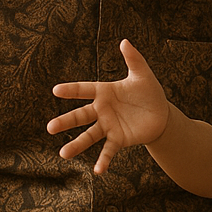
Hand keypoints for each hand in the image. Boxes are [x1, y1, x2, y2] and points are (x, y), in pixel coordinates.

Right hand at [48, 39, 168, 172]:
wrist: (160, 115)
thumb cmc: (149, 92)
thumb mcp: (143, 75)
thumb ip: (134, 59)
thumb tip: (124, 41)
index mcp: (105, 92)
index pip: (85, 89)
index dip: (72, 90)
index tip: (56, 90)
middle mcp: (102, 110)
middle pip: (81, 116)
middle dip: (66, 122)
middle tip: (50, 128)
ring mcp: (108, 126)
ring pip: (89, 136)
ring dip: (77, 145)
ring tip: (63, 154)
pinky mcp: (118, 140)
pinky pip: (108, 151)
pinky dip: (103, 161)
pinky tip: (97, 171)